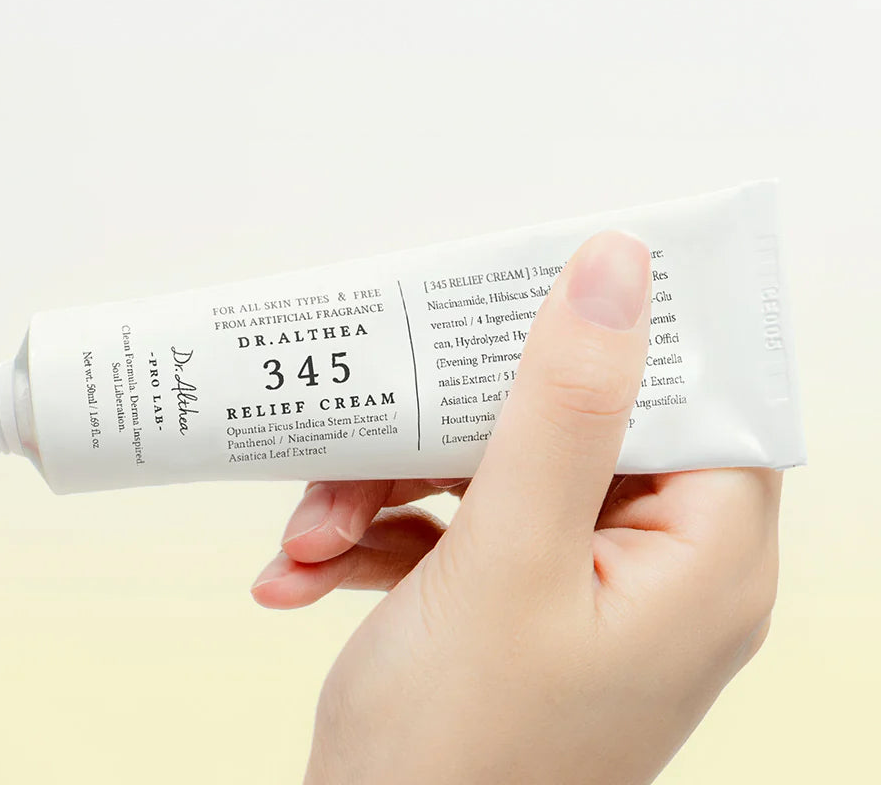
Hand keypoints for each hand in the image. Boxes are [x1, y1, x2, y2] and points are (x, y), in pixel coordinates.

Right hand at [253, 232, 780, 784]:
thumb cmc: (457, 758)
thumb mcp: (506, 557)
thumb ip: (562, 407)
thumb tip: (616, 268)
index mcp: (700, 563)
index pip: (696, 400)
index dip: (625, 333)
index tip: (539, 285)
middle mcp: (650, 571)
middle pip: (570, 427)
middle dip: (451, 427)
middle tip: (385, 414)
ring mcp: (572, 588)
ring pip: (489, 472)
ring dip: (386, 487)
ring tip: (310, 529)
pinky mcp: (507, 604)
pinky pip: (448, 528)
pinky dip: (375, 536)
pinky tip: (303, 569)